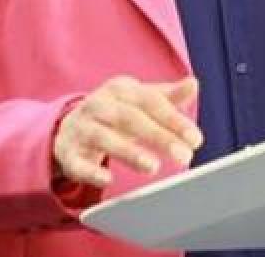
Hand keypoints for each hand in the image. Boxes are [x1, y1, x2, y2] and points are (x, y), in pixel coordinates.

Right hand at [53, 75, 202, 187]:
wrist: (70, 126)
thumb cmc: (117, 113)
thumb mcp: (141, 101)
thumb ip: (169, 96)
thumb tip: (193, 84)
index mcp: (120, 89)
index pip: (150, 102)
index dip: (174, 120)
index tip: (196, 139)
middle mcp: (99, 104)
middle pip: (130, 118)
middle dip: (159, 137)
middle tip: (184, 156)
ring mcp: (81, 128)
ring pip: (104, 138)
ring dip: (129, 152)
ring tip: (153, 167)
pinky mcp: (68, 153)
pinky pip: (78, 162)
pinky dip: (91, 171)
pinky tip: (108, 180)